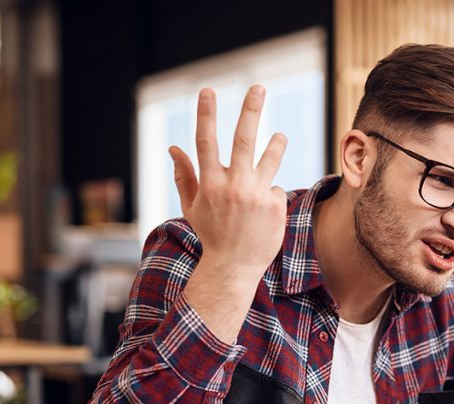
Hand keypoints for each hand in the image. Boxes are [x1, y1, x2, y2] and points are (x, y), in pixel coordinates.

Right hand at [169, 85, 287, 285]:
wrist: (234, 267)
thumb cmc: (211, 234)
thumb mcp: (192, 206)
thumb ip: (184, 176)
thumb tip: (173, 147)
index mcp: (210, 183)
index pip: (206, 140)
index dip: (206, 113)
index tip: (207, 90)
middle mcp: (233, 185)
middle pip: (243, 139)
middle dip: (250, 110)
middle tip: (258, 87)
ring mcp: (255, 195)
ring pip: (269, 158)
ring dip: (275, 143)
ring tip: (280, 135)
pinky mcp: (274, 206)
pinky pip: (273, 189)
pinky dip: (268, 196)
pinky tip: (262, 214)